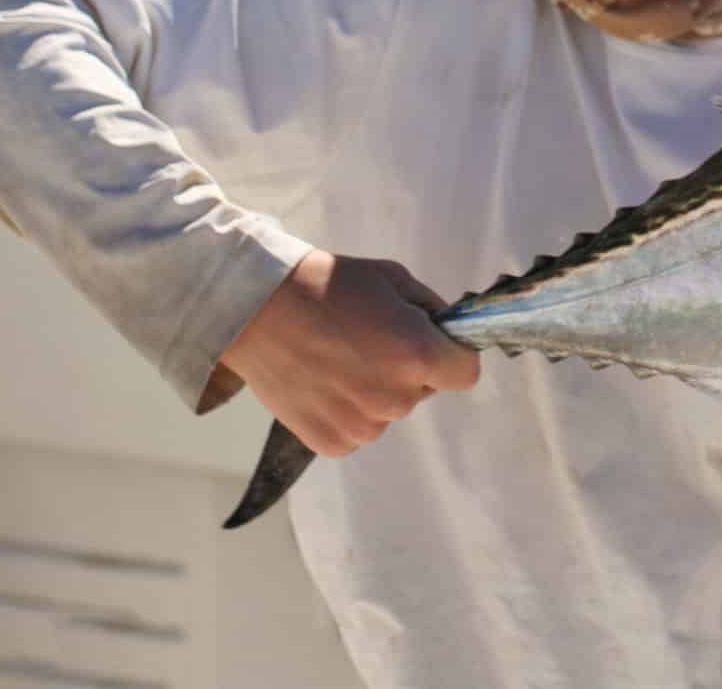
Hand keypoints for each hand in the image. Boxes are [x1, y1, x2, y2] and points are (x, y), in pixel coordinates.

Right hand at [220, 249, 479, 456]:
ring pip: (387, 411)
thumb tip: (447, 331)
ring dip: (374, 392)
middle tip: (367, 341)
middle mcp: (396, 399)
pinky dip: (345, 411)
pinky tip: (321, 381)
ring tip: (336, 359)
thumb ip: (429, 308)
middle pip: (422, 391)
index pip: (464, 373)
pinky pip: (356, 430)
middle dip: (407, 368)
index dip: (451, 356)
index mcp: (418, 355)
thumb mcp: (392, 279)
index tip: (429, 343)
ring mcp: (362, 426)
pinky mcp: (332, 443)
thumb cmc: (328, 284)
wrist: (256, 310)